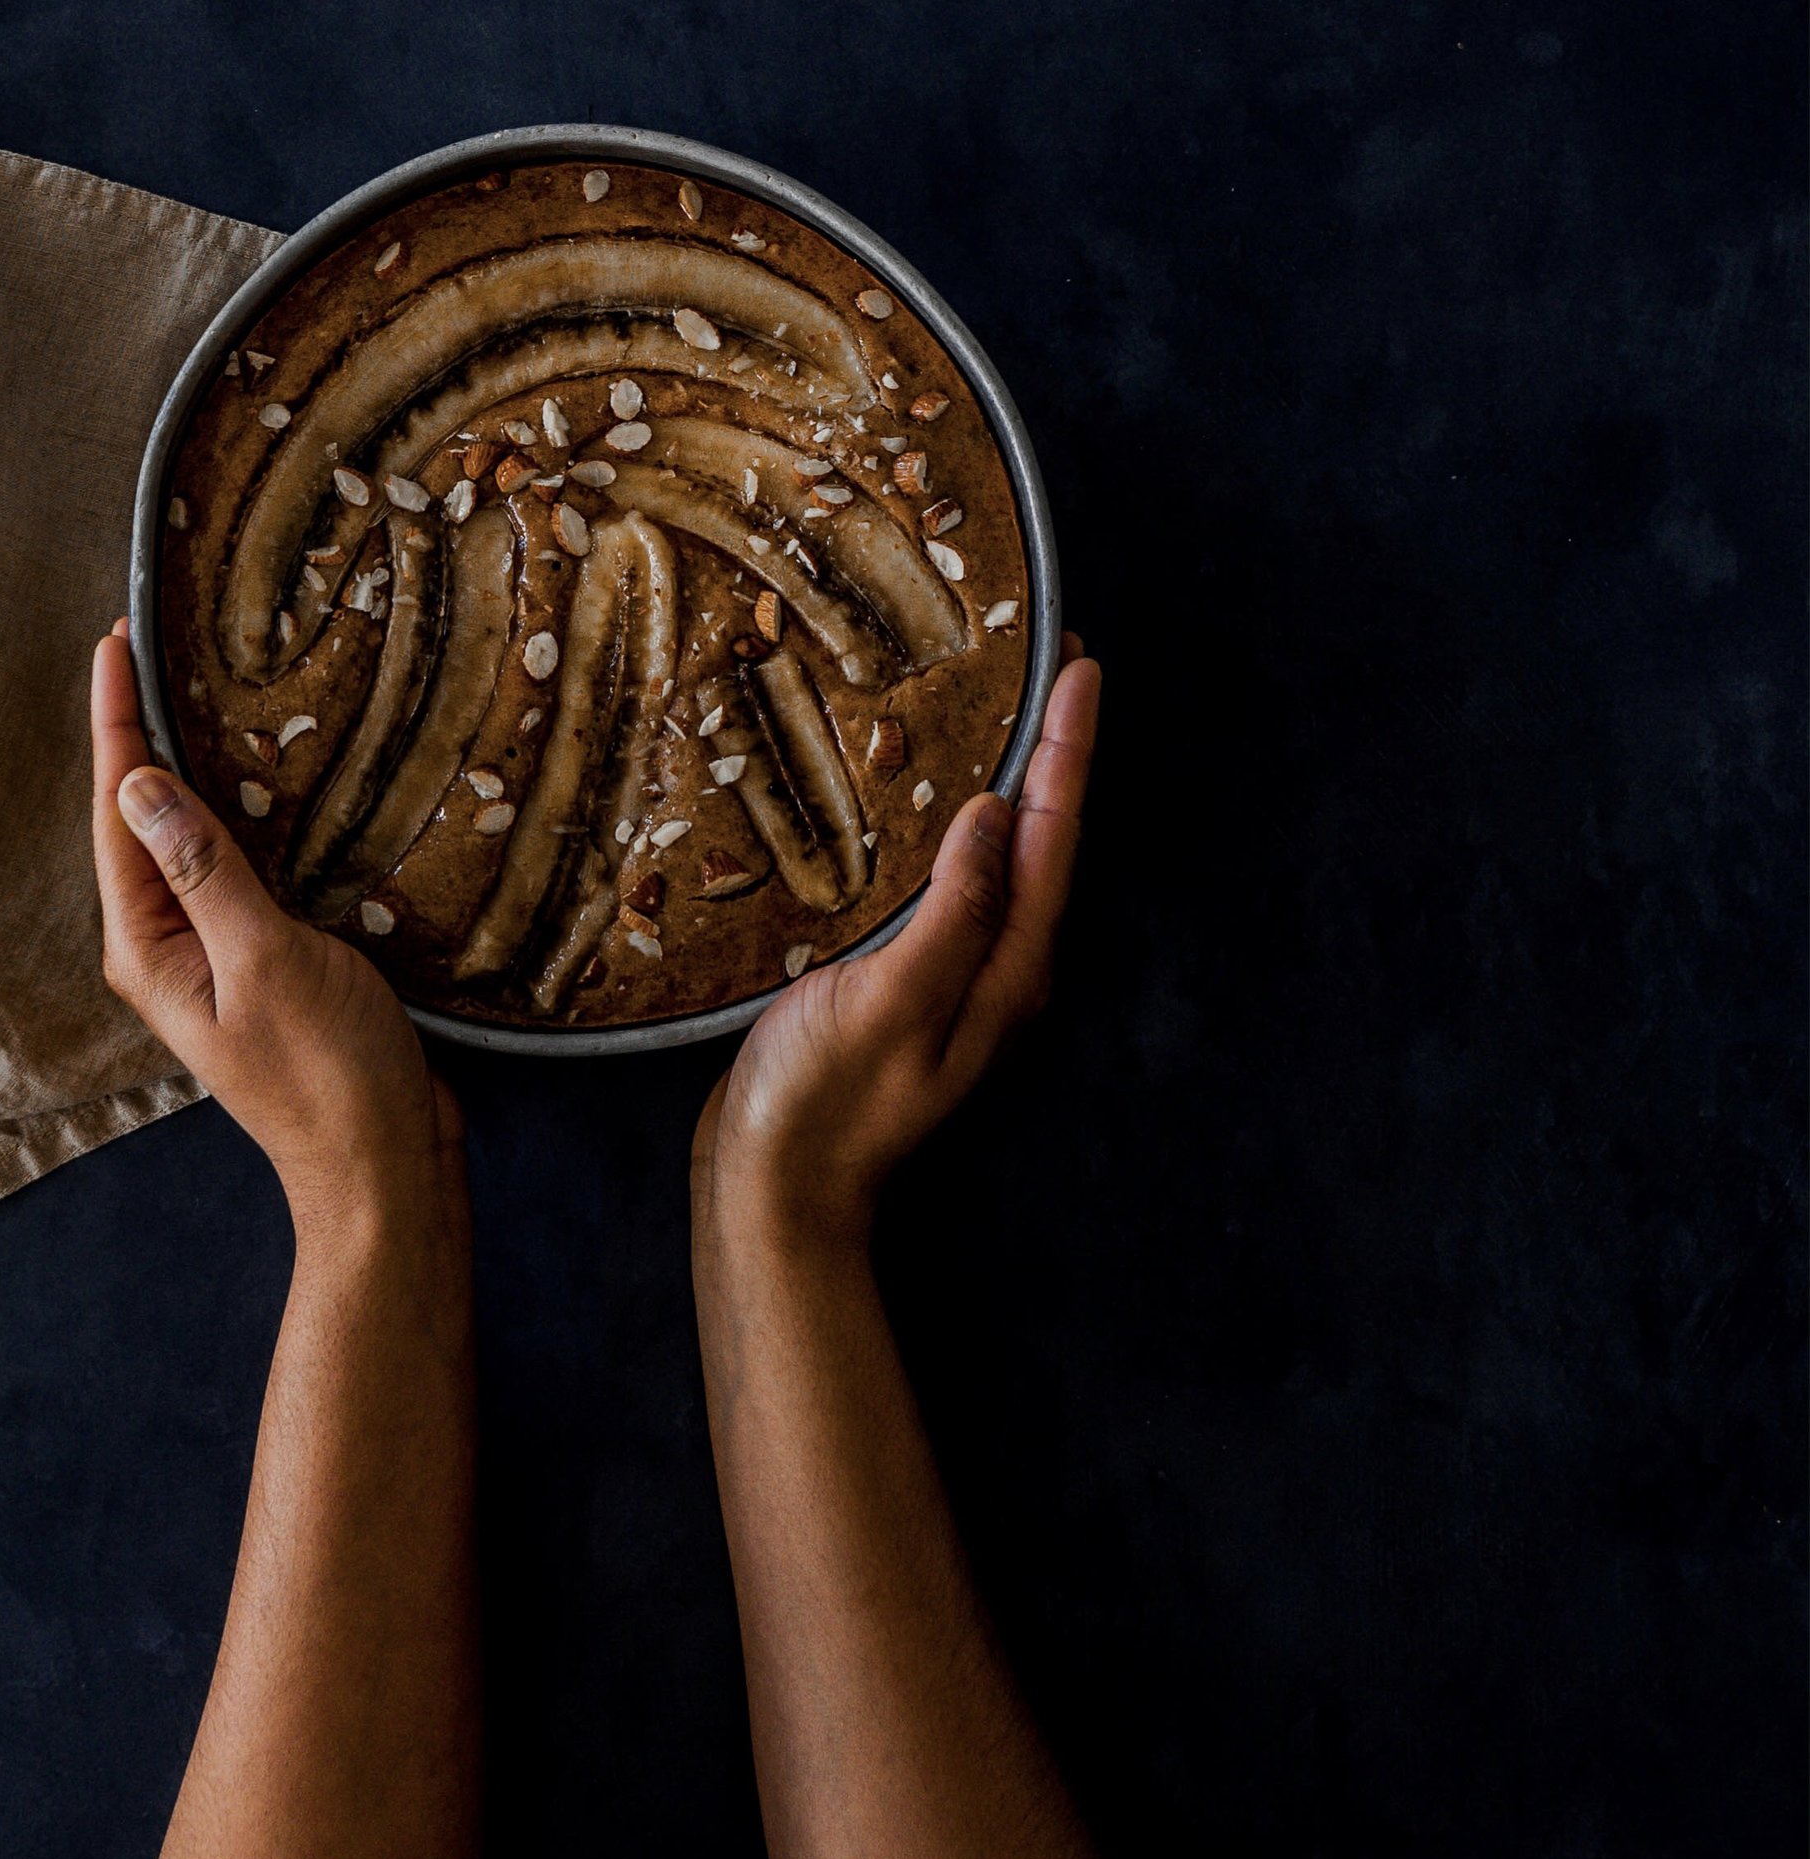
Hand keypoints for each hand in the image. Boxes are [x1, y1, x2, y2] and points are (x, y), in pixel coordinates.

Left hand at [90, 626, 464, 1249]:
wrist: (383, 1163)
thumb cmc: (327, 1075)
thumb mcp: (265, 960)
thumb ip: (205, 871)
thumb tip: (140, 785)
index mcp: (148, 945)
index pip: (118, 810)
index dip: (117, 722)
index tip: (115, 641)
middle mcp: (167, 944)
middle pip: (141, 816)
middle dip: (140, 731)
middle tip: (148, 642)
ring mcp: (214, 952)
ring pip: (189, 838)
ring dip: (191, 765)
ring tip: (194, 686)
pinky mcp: (264, 956)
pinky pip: (237, 865)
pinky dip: (243, 810)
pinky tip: (266, 777)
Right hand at [694, 643, 1100, 1263]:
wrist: (777, 1191)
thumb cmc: (826, 1104)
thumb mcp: (890, 1002)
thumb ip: (951, 913)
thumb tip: (993, 818)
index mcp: (1006, 971)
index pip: (1053, 838)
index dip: (1068, 749)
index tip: (1080, 669)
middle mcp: (997, 970)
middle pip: (1042, 841)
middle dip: (1052, 752)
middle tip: (1051, 667)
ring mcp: (955, 977)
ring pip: (1001, 859)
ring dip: (1009, 782)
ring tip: (1004, 710)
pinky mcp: (909, 979)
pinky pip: (952, 882)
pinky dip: (954, 825)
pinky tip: (927, 802)